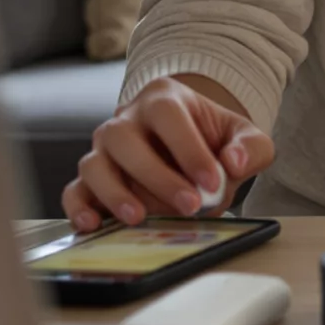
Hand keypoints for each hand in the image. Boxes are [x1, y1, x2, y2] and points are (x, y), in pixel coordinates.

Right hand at [63, 77, 275, 232]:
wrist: (192, 146)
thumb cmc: (215, 141)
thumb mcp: (243, 136)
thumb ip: (250, 147)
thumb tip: (233, 162)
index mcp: (163, 99)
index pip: (167, 115)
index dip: (187, 149)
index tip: (212, 182)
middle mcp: (126, 119)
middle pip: (124, 138)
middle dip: (157, 176)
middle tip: (189, 206)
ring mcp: (104, 149)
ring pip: (93, 164)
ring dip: (114, 192)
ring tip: (140, 217)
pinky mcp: (91, 179)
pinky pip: (74, 190)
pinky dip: (79, 208)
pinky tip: (94, 225)